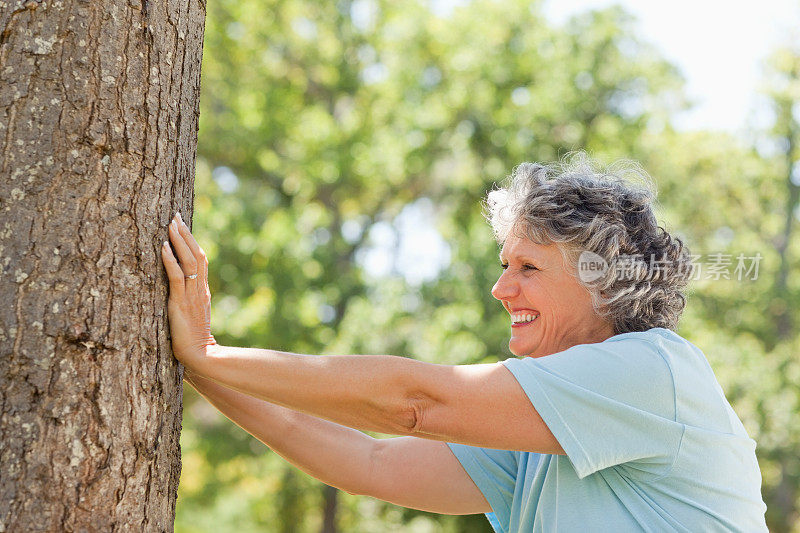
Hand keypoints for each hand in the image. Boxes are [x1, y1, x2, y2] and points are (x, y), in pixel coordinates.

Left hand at [161, 212, 217, 371]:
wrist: (200, 356)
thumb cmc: (193, 343)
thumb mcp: (191, 317)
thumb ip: (186, 303)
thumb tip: (175, 295)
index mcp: (202, 292)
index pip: (201, 260)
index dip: (193, 241)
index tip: (183, 225)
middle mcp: (199, 289)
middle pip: (197, 255)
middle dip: (186, 234)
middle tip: (176, 215)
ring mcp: (191, 295)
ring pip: (188, 261)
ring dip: (179, 241)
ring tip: (171, 224)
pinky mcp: (180, 303)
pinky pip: (176, 277)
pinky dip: (170, 260)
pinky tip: (163, 246)